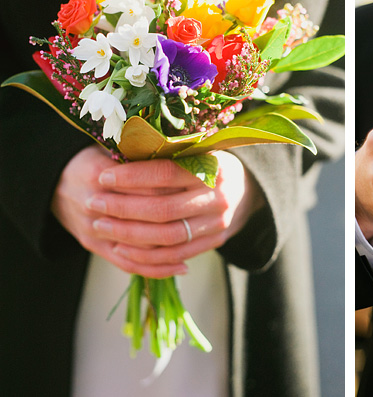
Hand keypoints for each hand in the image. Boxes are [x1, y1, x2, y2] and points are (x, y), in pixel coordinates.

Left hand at [51, 145, 262, 277]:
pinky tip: (120, 248)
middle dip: (124, 207)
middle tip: (95, 203)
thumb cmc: (208, 164)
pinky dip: (145, 256)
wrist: (244, 191)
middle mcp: (218, 198)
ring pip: (168, 237)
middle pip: (164, 209)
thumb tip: (118, 152)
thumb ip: (167, 154)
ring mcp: (218, 224)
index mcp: (214, 168)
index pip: (167, 173)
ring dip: (129, 234)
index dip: (133, 176)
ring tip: (101, 225)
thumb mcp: (196, 151)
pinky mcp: (214, 243)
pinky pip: (175, 256)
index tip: (104, 177)